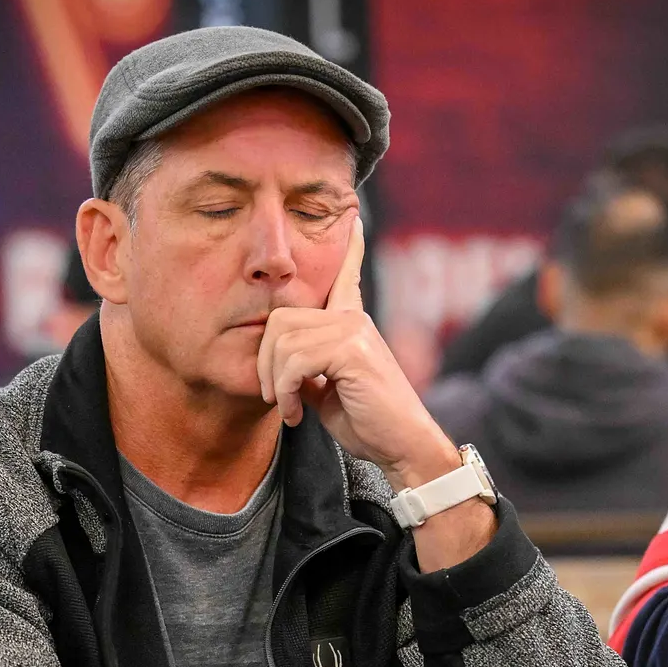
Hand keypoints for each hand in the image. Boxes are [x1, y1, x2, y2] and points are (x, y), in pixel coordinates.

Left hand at [256, 217, 459, 489]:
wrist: (403, 447)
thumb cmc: (368, 424)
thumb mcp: (327, 392)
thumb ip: (306, 369)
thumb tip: (280, 367)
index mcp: (352, 324)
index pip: (346, 277)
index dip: (350, 249)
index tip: (354, 219)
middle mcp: (353, 319)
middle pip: (280, 319)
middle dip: (264, 361)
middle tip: (274, 397)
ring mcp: (353, 330)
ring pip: (282, 341)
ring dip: (274, 383)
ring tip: (288, 410)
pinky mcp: (351, 349)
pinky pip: (294, 360)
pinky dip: (284, 391)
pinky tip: (296, 414)